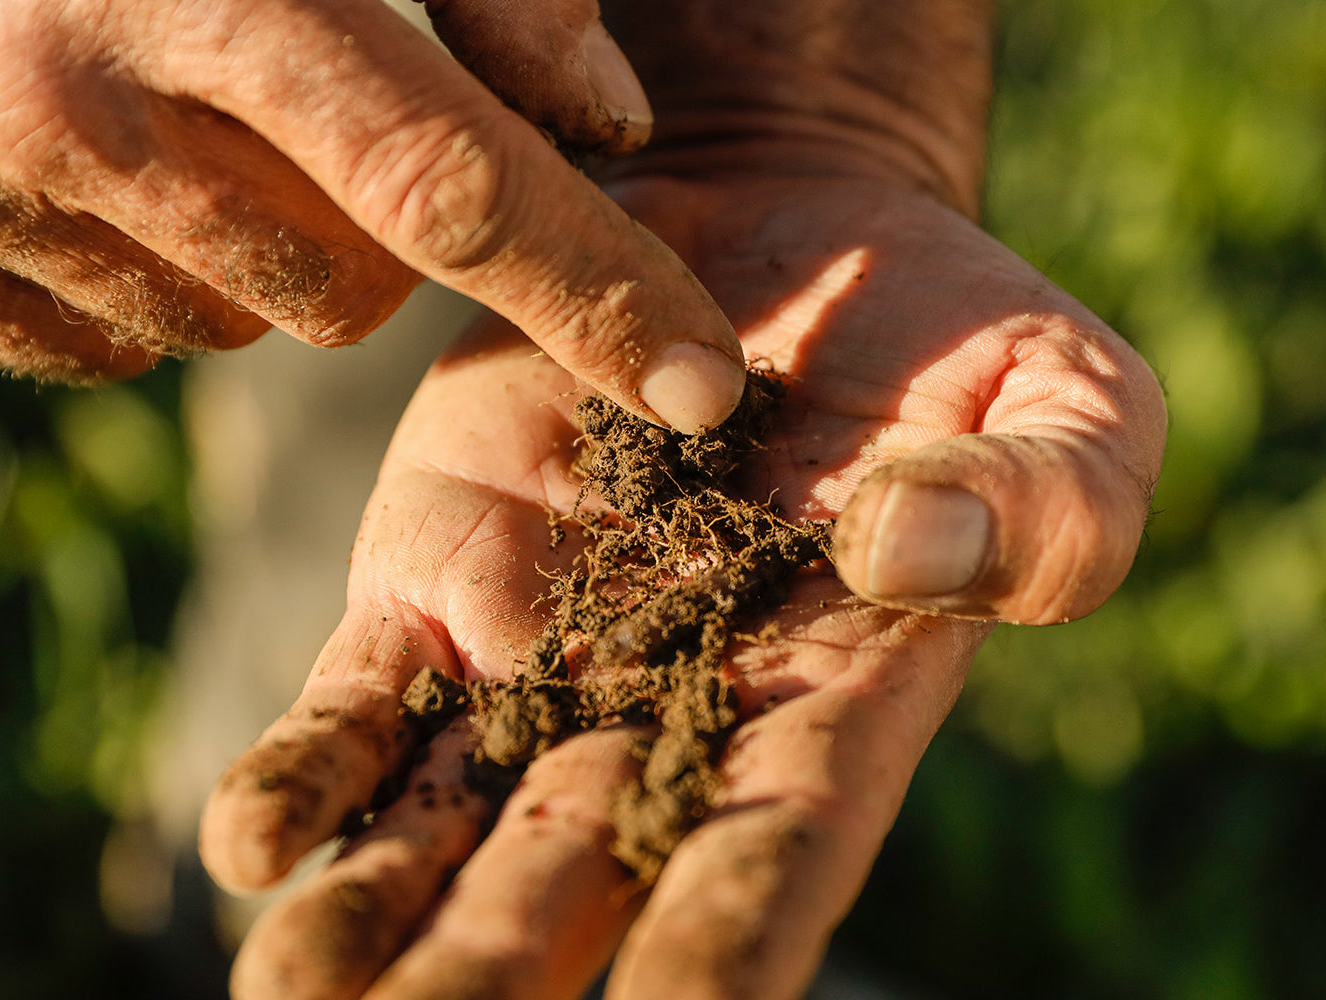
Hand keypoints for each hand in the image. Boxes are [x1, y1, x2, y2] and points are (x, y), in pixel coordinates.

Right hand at [0, 0, 745, 431]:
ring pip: (240, 327)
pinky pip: (116, 348)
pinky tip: (93, 161)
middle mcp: (59, 100)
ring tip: (178, 107)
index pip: (453, 186)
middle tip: (301, 93)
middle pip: (351, 289)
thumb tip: (606, 128)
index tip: (702, 385)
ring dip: (259, 249)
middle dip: (377, 226)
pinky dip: (149, 277)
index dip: (596, 292)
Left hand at [198, 170, 1163, 998]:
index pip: (783, 842)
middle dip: (507, 962)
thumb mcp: (1073, 403)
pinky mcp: (444, 573)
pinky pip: (363, 697)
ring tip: (300, 995)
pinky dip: (307, 771)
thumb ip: (1047, 505)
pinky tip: (252, 846)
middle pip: (586, 866)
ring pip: (451, 815)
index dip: (730, 934)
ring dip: (379, 914)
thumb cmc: (958, 336)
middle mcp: (678, 708)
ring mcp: (547, 648)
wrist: (792, 234)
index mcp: (838, 699)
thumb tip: (902, 549)